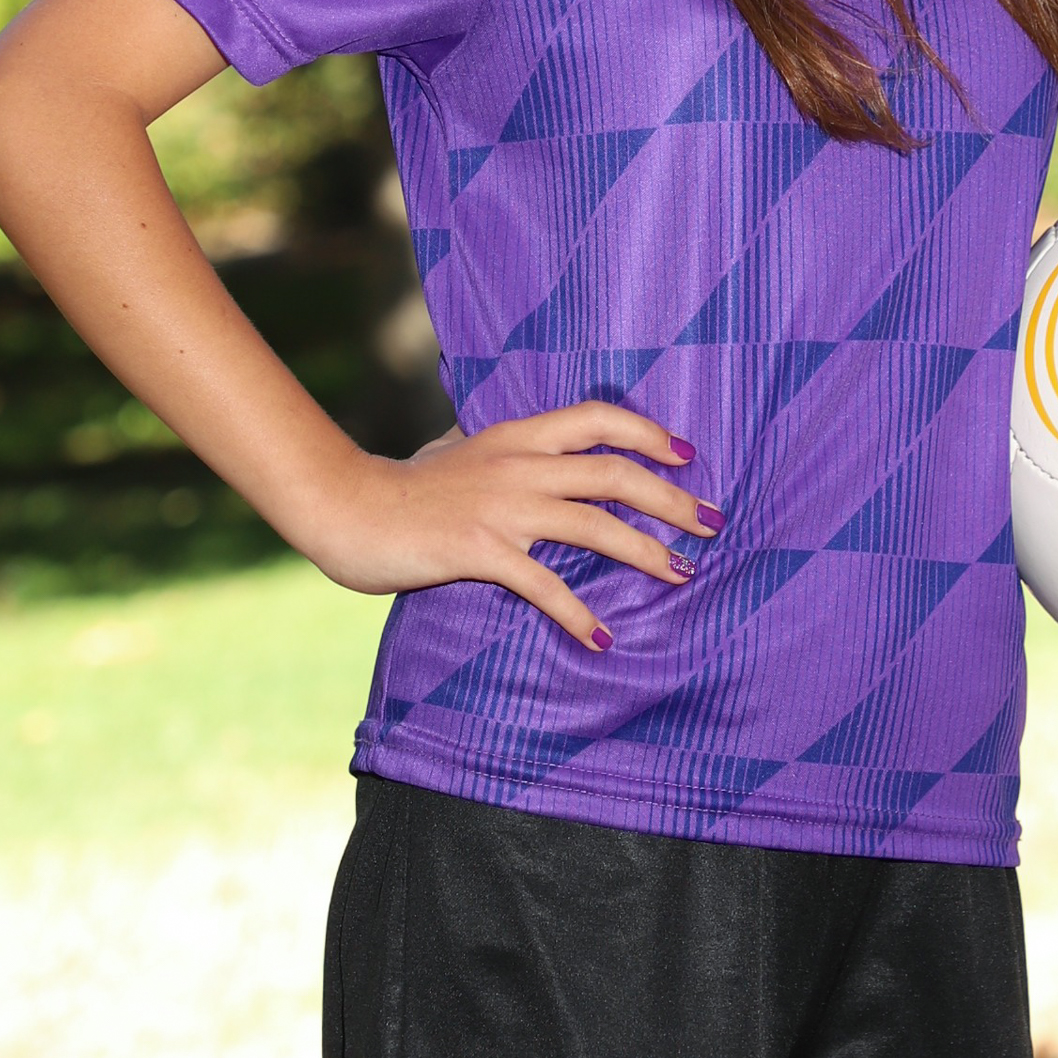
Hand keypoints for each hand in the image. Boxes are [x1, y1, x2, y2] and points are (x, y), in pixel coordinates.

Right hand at [297, 403, 716, 652]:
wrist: (346, 508)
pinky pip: (545, 585)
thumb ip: (483, 444)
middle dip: (671, 500)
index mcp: (515, 434)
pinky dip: (579, 615)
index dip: (648, 434)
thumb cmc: (399, 486)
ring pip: (595, 526)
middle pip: (614, 474)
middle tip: (711, 523)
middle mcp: (518, 464)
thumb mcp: (450, 448)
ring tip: (683, 575)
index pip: (598, 418)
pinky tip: (604, 639)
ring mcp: (502, 507)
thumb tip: (497, 439)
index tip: (686, 455)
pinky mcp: (481, 550)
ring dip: (647, 553)